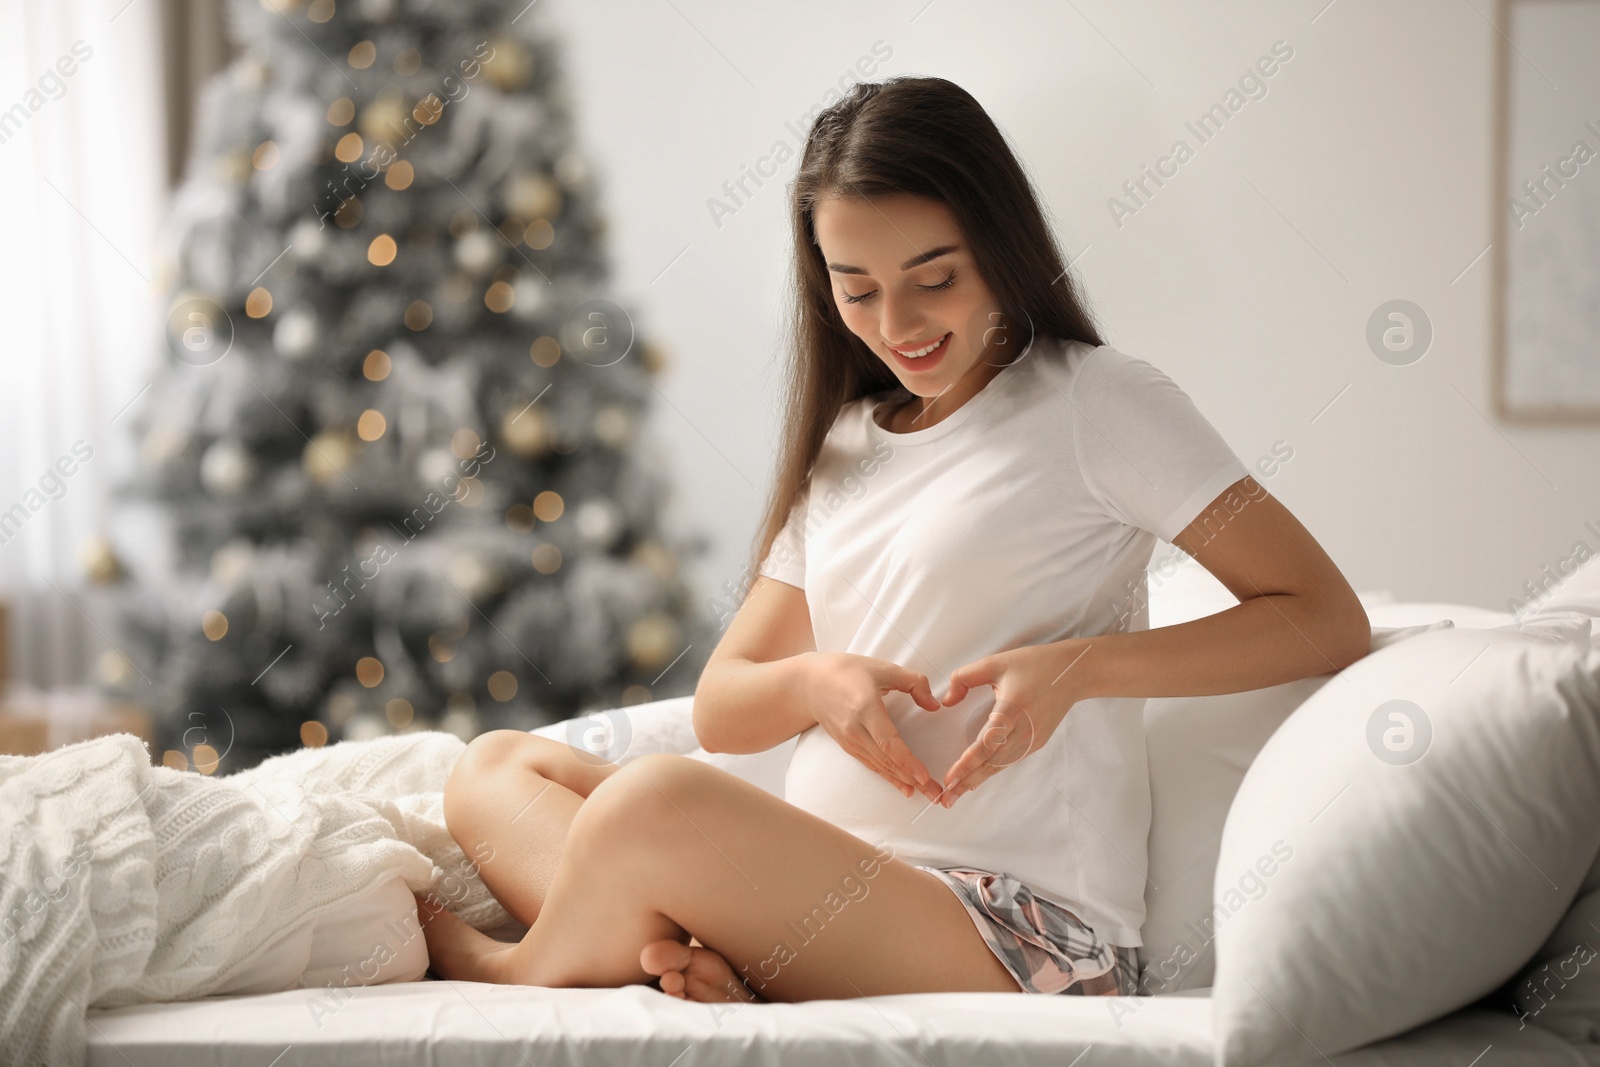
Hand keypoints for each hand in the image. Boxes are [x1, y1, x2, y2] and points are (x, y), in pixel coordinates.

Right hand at [801, 652, 943, 801]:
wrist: (809, 683)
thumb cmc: (847, 671)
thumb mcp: (883, 668)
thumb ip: (914, 683)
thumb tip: (935, 705)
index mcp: (865, 707)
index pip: (888, 742)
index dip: (907, 761)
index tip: (924, 776)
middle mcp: (855, 729)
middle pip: (886, 760)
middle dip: (913, 779)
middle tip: (937, 793)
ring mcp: (849, 740)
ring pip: (880, 766)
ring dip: (904, 781)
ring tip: (927, 794)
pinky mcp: (847, 746)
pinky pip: (871, 765)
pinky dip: (889, 777)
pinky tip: (904, 787)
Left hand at [936, 639, 1094, 806]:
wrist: (1074, 673)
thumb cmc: (1035, 664)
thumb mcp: (995, 663)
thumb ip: (964, 678)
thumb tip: (946, 701)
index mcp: (1013, 709)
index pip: (986, 743)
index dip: (967, 763)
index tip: (949, 778)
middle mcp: (1024, 729)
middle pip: (992, 762)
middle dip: (967, 781)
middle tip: (945, 799)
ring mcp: (1033, 739)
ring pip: (1001, 765)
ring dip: (978, 780)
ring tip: (956, 794)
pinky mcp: (1037, 741)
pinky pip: (1011, 760)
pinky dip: (992, 770)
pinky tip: (977, 778)